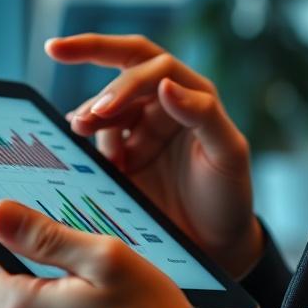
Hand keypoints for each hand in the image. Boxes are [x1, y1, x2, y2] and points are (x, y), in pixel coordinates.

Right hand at [46, 34, 263, 277]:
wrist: (215, 244)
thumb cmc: (229, 196)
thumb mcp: (229, 154)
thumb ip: (203, 115)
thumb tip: (165, 84)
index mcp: (194, 94)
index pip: (151, 63)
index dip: (122, 75)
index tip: (102, 107)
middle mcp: (167, 103)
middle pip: (123, 67)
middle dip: (93, 73)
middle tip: (81, 119)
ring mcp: (143, 127)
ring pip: (107, 103)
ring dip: (90, 113)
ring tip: (79, 132)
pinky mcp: (125, 153)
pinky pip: (98, 133)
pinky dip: (86, 137)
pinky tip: (79, 145)